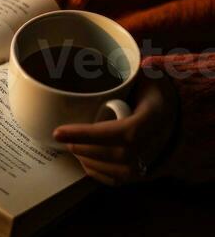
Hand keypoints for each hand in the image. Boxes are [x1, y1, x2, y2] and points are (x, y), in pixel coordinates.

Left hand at [53, 74, 178, 184]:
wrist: (179, 122)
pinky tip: (85, 159)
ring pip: (107, 169)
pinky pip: (112, 180)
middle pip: (107, 154)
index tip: (58, 132)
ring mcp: (146, 166)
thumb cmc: (156, 96)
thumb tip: (96, 56)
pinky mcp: (141, 177)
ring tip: (72, 145)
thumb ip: (127, 70)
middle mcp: (151, 147)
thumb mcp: (147, 79)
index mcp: (151, 121)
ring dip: (84, 158)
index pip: (116, 133)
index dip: (85, 134)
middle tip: (63, 136)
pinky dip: (95, 171)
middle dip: (80, 146)